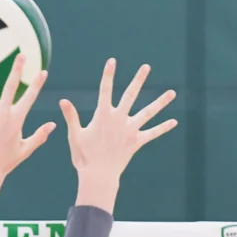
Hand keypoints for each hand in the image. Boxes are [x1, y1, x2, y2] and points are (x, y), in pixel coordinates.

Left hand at [0, 54, 54, 182]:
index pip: (30, 97)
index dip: (37, 83)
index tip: (43, 72)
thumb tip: (53, 125)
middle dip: (18, 69)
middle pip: (11, 85)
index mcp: (17, 119)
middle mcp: (2, 113)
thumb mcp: (26, 149)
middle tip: (22, 55)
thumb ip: (40, 135)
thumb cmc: (5, 161)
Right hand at [59, 59, 177, 210]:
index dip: (108, 75)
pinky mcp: (136, 142)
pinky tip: (174, 122)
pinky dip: (162, 128)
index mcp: (103, 116)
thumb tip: (63, 100)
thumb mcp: (75, 135)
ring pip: (148, 113)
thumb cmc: (84, 156)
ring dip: (160, 102)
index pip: (105, 90)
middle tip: (146, 67)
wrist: (98, 176)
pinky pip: (152, 133)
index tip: (112, 61)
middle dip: (138, 80)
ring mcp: (130, 130)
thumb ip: (71, 117)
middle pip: (130, 95)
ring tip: (172, 93)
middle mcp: (119, 120)